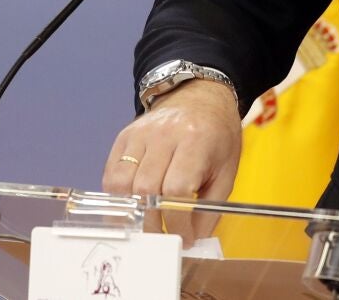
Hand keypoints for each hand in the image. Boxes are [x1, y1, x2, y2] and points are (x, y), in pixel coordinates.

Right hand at [102, 79, 240, 246]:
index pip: (177, 189)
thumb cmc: (218, 136)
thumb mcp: (227, 169)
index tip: (182, 239)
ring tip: (144, 226)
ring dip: (131, 212)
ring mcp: (140, 134)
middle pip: (146, 189)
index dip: (177, 221)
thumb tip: (192, 240)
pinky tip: (132, 206)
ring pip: (122, 183)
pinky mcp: (124, 136)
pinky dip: (118, 196)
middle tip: (161, 239)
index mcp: (196, 140)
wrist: (200, 97)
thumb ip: (211, 207)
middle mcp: (164, 134)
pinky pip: (111, 173)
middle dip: (152, 222)